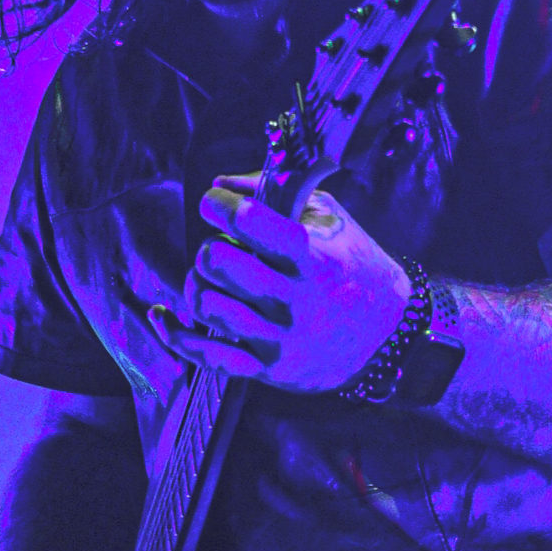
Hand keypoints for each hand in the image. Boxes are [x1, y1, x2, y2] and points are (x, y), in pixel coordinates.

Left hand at [151, 173, 410, 390]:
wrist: (389, 335)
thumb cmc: (354, 265)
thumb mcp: (330, 218)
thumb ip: (278, 192)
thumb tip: (222, 182)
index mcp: (311, 256)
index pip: (248, 221)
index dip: (218, 204)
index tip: (216, 203)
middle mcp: (294, 298)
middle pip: (216, 262)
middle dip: (208, 248)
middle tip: (222, 251)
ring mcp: (279, 337)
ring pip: (205, 304)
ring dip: (197, 284)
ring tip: (213, 280)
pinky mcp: (267, 368)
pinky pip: (204, 355)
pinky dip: (173, 333)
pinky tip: (162, 314)